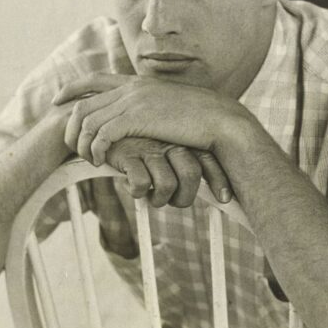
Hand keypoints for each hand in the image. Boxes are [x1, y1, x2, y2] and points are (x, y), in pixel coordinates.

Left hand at [52, 74, 248, 166]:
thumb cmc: (201, 121)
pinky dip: (95, 150)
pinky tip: (102, 162)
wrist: (221, 121)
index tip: (57, 101)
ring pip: (87, 120)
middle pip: (82, 103)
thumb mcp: (171, 108)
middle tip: (71, 147)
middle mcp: (131, 88)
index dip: (71, 89)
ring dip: (82, 144)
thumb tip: (144, 120)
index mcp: (138, 83)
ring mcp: (133, 101)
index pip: (94, 79)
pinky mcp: (137, 117)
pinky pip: (100, 133)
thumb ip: (152, 109)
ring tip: (90, 159)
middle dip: (69, 127)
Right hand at [104, 136, 232, 206]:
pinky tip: (129, 185)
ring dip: (158, 199)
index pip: (208, 158)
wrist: (103, 125)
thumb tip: (214, 185)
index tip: (224, 197)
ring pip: (167, 184)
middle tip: (172, 201)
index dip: (218, 179)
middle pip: (191, 175)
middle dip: (184, 198)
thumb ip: (186, 158)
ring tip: (149, 196)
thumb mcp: (165, 144)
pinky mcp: (128, 154)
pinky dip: (136, 192)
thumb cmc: (138, 142)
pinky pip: (141, 184)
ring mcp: (149, 147)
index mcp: (181, 138)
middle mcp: (168, 141)